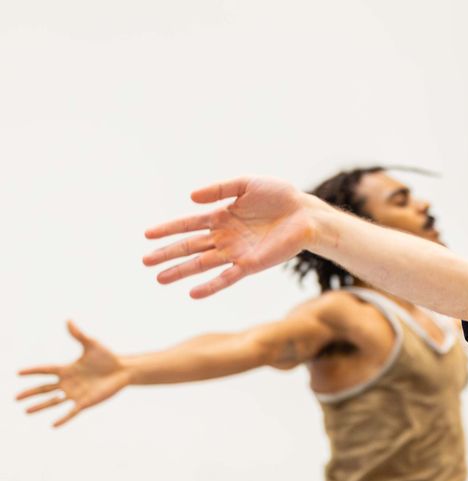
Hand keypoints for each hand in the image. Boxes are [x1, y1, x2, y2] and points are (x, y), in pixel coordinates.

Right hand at [16, 322, 130, 426]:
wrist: (123, 371)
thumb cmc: (107, 357)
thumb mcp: (92, 344)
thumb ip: (79, 335)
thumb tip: (69, 320)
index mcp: (67, 369)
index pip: (45, 370)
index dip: (32, 371)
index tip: (18, 373)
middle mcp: (68, 383)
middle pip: (44, 389)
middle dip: (30, 393)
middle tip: (15, 398)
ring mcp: (76, 393)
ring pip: (53, 401)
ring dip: (40, 406)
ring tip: (25, 411)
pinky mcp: (85, 402)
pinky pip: (71, 412)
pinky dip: (63, 418)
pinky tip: (53, 425)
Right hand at [143, 176, 319, 298]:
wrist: (306, 214)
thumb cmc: (280, 196)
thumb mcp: (247, 184)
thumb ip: (219, 189)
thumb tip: (191, 198)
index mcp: (221, 216)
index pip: (188, 224)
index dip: (168, 229)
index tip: (147, 234)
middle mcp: (225, 236)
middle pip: (190, 246)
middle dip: (168, 253)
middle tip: (145, 261)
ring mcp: (236, 252)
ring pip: (202, 264)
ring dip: (181, 271)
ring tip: (159, 278)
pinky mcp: (250, 265)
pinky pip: (227, 278)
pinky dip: (210, 286)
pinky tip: (193, 293)